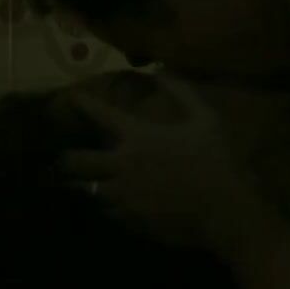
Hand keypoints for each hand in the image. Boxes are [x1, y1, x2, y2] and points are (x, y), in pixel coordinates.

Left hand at [61, 77, 251, 251]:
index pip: (101, 114)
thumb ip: (183, 93)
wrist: (223, 208)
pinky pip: (109, 212)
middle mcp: (122, 164)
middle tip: (66, 159)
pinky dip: (110, 206)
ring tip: (89, 184)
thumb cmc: (216, 160)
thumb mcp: (206, 120)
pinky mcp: (128, 218)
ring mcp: (122, 194)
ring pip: (88, 190)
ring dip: (88, 185)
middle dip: (66, 159)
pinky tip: (118, 203)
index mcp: (139, 137)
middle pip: (75, 162)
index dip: (83, 104)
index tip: (71, 98)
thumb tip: (162, 70)